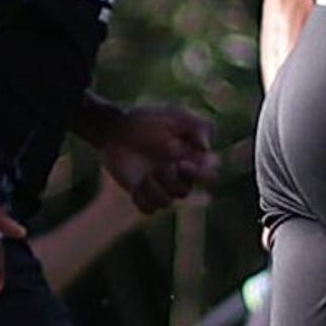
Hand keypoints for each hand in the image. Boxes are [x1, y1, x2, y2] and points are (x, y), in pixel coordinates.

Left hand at [93, 104, 218, 214]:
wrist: (115, 129)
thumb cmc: (147, 120)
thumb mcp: (176, 115)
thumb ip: (198, 126)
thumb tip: (206, 148)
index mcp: (191, 161)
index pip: (209, 177)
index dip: (199, 175)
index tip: (181, 163)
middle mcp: (178, 177)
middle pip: (184, 192)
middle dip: (170, 179)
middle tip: (157, 166)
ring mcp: (159, 186)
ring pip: (166, 203)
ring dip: (153, 188)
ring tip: (144, 173)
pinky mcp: (141, 194)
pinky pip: (148, 209)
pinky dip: (141, 198)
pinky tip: (135, 184)